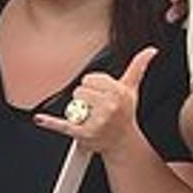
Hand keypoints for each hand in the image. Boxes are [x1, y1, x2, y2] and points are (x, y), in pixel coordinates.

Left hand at [34, 45, 156, 155]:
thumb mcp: (132, 89)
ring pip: (73, 105)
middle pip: (80, 91)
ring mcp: (96, 122)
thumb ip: (139, 67)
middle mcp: (109, 107)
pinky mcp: (84, 134)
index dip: (93, 86)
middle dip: (85, 98)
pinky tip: (41, 119)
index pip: (91, 79)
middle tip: (96, 108)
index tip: (101, 94)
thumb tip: (151, 50)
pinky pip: (63, 125)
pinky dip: (50, 122)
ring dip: (77, 110)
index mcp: (118, 93)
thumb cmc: (125, 114)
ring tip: (90, 117)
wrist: (123, 142)